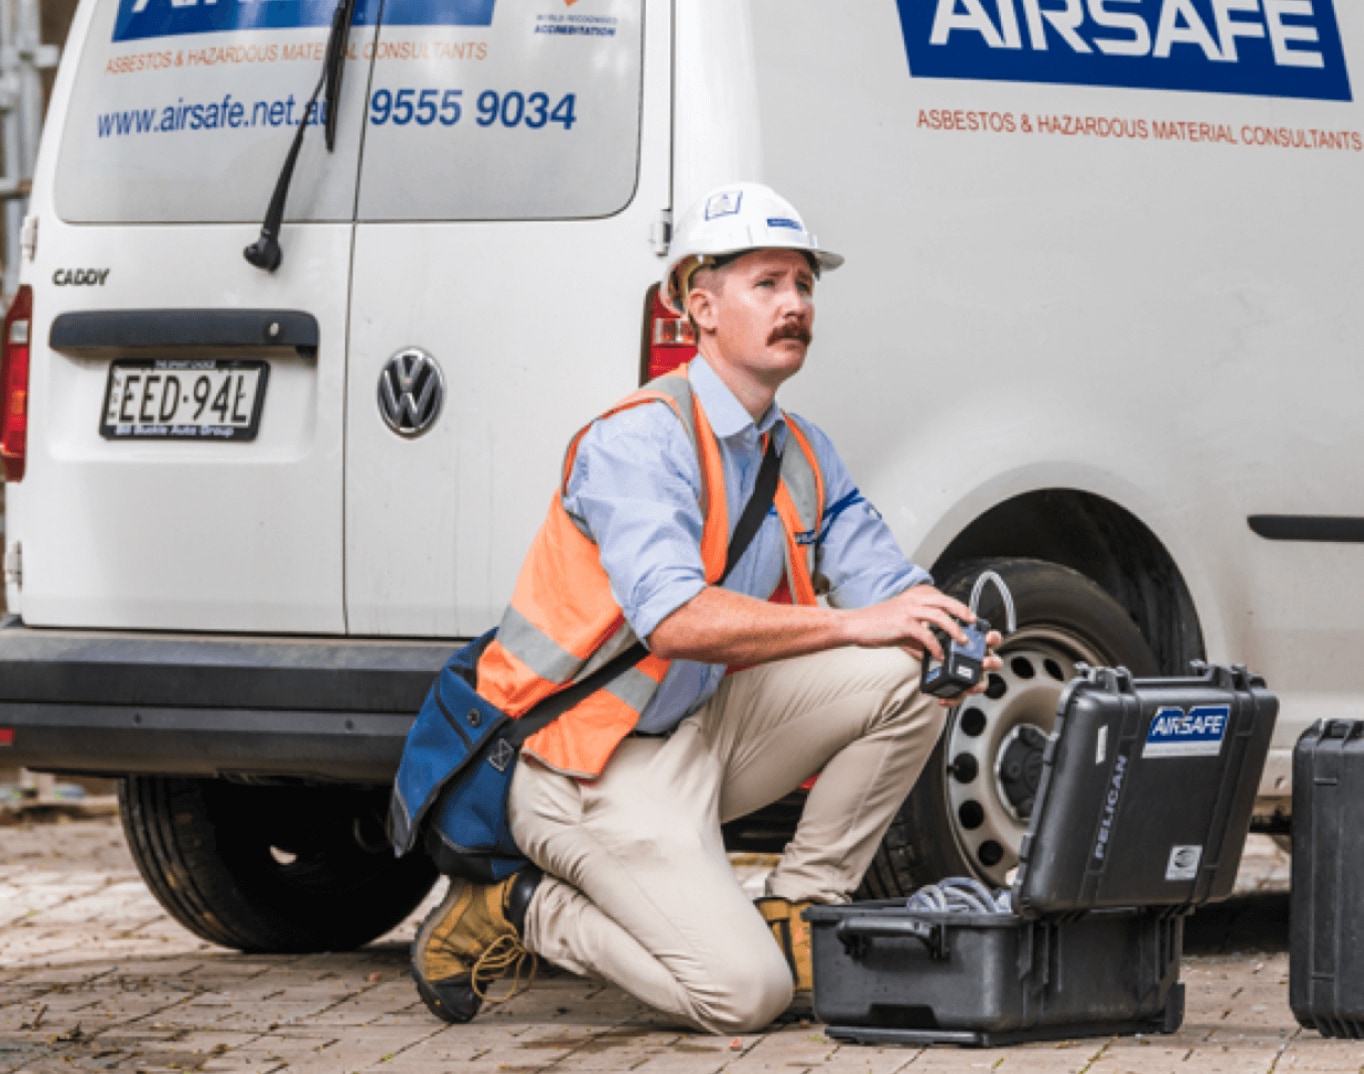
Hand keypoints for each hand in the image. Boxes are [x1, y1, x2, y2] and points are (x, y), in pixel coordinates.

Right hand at [844, 585, 975, 657]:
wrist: (854, 625)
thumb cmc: (875, 624)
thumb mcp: (901, 626)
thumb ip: (918, 635)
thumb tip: (931, 650)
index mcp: (913, 597)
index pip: (941, 598)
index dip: (957, 606)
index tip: (967, 616)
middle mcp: (913, 600)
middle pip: (945, 602)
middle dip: (962, 611)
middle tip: (973, 622)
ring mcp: (909, 611)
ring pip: (940, 616)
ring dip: (954, 629)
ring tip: (963, 640)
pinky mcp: (903, 624)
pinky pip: (926, 635)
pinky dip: (936, 646)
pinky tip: (939, 655)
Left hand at [939, 630, 1003, 707]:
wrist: (926, 659)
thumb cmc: (940, 645)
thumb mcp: (941, 635)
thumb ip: (943, 632)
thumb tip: (935, 623)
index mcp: (977, 645)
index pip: (992, 639)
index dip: (993, 638)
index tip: (987, 638)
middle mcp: (979, 660)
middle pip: (995, 662)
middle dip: (992, 662)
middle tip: (984, 662)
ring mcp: (972, 675)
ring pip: (983, 682)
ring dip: (979, 685)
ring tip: (971, 687)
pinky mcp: (961, 688)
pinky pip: (960, 696)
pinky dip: (953, 699)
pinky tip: (944, 699)